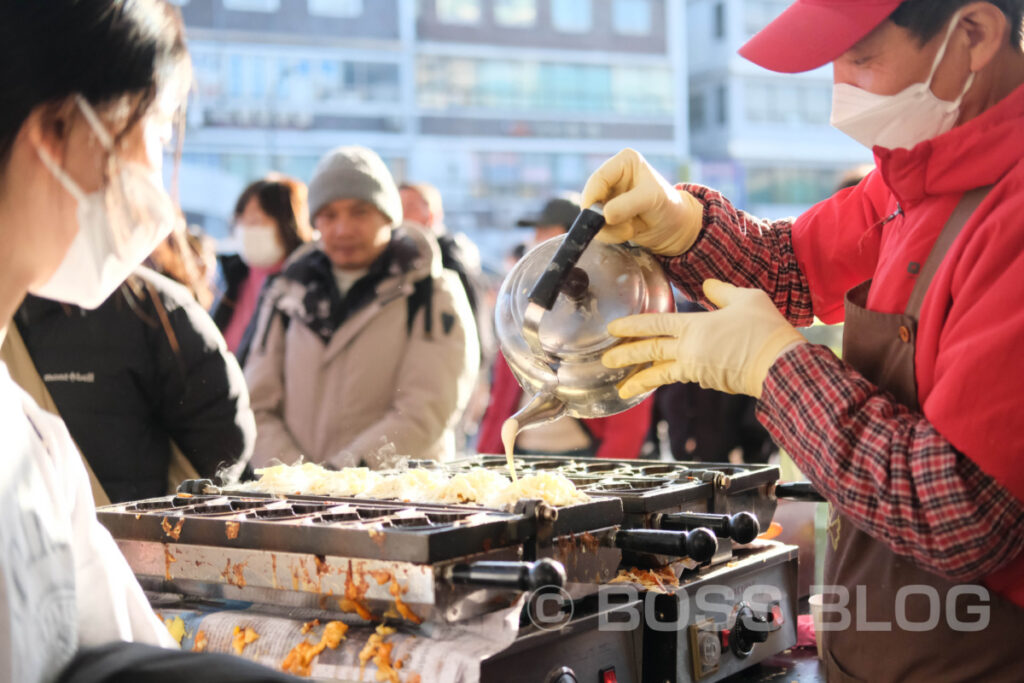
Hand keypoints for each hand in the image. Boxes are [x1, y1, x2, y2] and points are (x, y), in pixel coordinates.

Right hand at [581, 148, 703, 255]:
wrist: (675, 228)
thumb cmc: (669, 206)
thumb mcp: (651, 200)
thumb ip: (626, 205)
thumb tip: (603, 215)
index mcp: (625, 161)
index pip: (598, 178)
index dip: (594, 198)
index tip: (600, 218)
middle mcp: (614, 176)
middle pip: (590, 197)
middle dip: (603, 217)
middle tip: (625, 228)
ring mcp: (609, 196)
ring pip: (591, 215)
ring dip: (608, 229)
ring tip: (631, 229)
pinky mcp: (607, 213)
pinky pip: (597, 227)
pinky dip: (611, 235)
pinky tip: (629, 232)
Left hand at [602, 279, 805, 398]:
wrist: (782, 366)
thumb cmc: (765, 329)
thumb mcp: (745, 299)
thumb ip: (722, 292)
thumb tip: (707, 285)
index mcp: (694, 326)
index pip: (654, 324)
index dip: (631, 326)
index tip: (612, 330)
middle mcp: (689, 350)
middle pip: (650, 351)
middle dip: (624, 356)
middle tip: (604, 361)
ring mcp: (698, 368)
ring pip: (662, 373)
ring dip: (640, 380)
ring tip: (622, 389)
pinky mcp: (709, 381)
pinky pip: (684, 377)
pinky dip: (671, 377)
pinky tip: (665, 377)